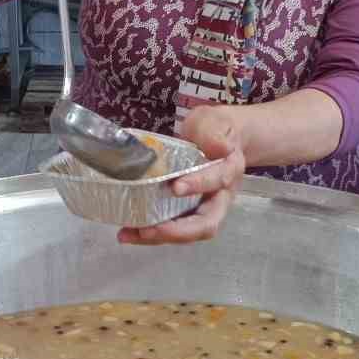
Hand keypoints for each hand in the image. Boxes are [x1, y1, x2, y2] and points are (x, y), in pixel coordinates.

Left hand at [118, 106, 246, 246]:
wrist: (217, 137)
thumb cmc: (214, 128)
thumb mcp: (214, 121)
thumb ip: (214, 131)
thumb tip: (221, 147)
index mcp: (229, 170)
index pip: (218, 180)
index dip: (198, 184)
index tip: (176, 187)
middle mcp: (221, 196)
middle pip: (207, 223)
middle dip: (178, 231)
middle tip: (149, 230)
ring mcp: (205, 208)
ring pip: (189, 232)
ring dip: (160, 236)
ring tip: (130, 234)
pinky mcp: (188, 212)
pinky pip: (174, 228)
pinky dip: (152, 233)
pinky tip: (128, 232)